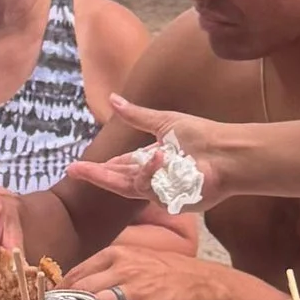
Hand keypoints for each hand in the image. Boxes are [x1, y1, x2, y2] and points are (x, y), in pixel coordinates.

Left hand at [59, 220, 211, 299]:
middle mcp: (122, 269)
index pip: (76, 273)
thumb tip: (73, 283)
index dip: (58, 292)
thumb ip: (104, 268)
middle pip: (81, 290)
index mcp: (115, 254)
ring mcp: (136, 288)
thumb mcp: (133, 257)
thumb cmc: (164, 270)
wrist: (200, 281)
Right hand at [70, 100, 251, 209]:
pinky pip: (149, 188)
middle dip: (95, 176)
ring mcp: (161, 191)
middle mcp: (154, 178)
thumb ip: (136, 115)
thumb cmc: (202, 136)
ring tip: (116, 162)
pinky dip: (154, 172)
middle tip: (72, 171)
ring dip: (118, 174)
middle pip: (118, 181)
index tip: (79, 167)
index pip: (122, 166)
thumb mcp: (164, 122)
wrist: (228, 153)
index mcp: (152, 160)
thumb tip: (113, 98)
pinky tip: (161, 157)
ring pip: (130, 186)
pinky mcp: (169, 200)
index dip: (103, 166)